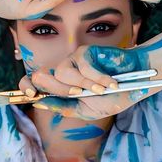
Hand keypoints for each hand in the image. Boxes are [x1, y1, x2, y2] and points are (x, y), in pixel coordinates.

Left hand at [18, 45, 154, 119]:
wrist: (134, 81)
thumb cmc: (111, 96)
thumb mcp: (87, 109)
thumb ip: (65, 107)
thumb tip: (39, 103)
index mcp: (61, 87)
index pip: (33, 82)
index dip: (27, 87)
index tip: (31, 96)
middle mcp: (63, 72)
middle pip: (43, 78)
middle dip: (61, 89)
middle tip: (81, 94)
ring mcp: (72, 60)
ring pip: (62, 73)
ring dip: (83, 86)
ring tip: (100, 90)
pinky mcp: (84, 51)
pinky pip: (83, 67)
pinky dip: (98, 79)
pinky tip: (110, 82)